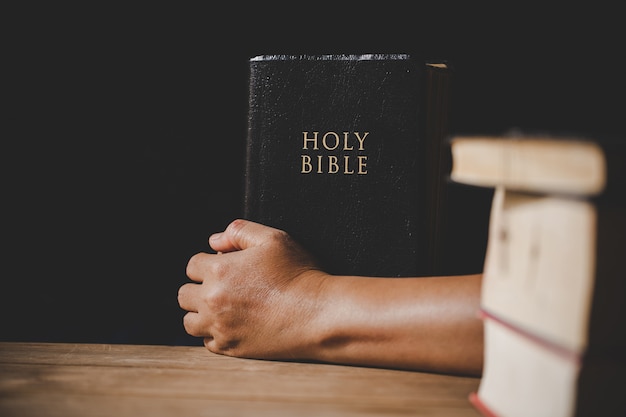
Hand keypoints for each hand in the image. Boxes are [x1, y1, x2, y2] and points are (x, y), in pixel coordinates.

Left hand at [178, 219, 326, 359]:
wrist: (317, 313)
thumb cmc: (298, 274)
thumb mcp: (273, 239)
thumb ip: (240, 231)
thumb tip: (214, 241)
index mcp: (219, 270)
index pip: (192, 265)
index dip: (209, 263)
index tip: (226, 267)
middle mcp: (212, 300)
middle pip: (184, 295)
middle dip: (199, 288)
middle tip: (224, 287)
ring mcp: (219, 327)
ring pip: (189, 322)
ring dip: (201, 313)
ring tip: (223, 308)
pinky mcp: (230, 348)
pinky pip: (207, 342)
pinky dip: (215, 334)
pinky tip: (234, 325)